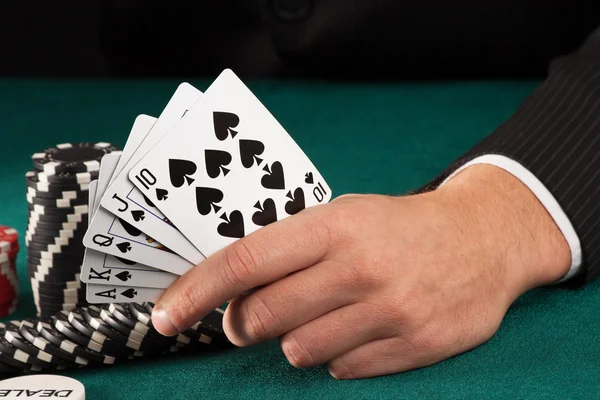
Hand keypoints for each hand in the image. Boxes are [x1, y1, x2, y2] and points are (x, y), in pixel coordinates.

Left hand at [151, 165, 569, 378]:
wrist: (483, 238)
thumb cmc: (402, 225)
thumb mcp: (347, 214)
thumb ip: (292, 249)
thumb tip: (231, 289)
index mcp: (337, 225)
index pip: (247, 260)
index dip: (197, 290)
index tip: (166, 315)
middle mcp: (361, 268)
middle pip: (264, 315)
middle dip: (243, 324)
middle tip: (248, 319)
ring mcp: (391, 310)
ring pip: (299, 351)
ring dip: (294, 340)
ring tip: (319, 317)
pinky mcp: (416, 344)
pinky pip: (343, 370)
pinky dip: (335, 357)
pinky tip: (356, 331)